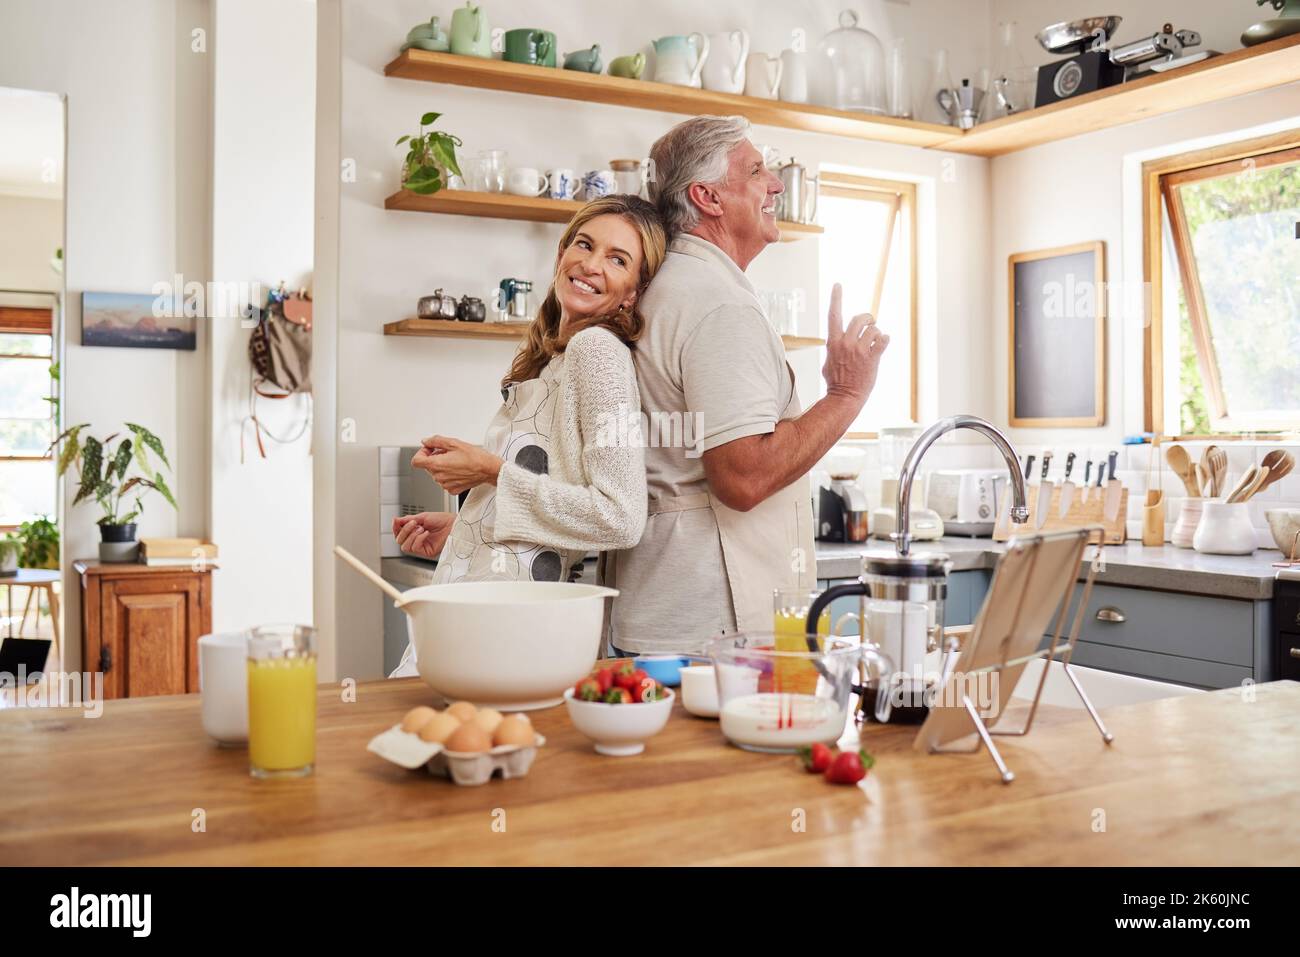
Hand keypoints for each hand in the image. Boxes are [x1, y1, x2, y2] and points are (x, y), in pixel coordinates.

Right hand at [392, 512, 454, 559]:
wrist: (453, 524)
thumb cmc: (442, 520)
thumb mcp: (422, 517)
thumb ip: (408, 520)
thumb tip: (395, 520)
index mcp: (414, 531)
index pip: (399, 533)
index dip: (395, 527)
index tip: (396, 521)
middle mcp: (416, 540)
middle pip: (399, 541)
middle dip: (404, 531)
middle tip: (413, 523)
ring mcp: (421, 547)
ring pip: (405, 546)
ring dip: (411, 535)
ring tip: (421, 528)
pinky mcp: (426, 552)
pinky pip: (415, 548)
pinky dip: (418, 539)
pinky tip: (425, 533)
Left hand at [412, 435, 503, 494]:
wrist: (488, 469)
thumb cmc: (475, 457)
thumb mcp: (453, 443)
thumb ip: (435, 441)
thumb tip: (426, 442)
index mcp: (436, 465)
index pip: (416, 461)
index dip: (421, 453)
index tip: (429, 450)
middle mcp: (439, 477)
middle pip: (428, 466)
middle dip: (435, 457)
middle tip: (448, 452)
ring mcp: (445, 485)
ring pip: (437, 474)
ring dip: (442, 466)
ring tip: (456, 461)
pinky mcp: (452, 489)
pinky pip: (445, 481)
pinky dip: (449, 475)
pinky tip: (459, 469)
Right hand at [821, 283, 889, 407]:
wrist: (845, 397)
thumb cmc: (836, 382)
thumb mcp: (828, 362)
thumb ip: (833, 349)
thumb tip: (835, 345)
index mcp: (833, 342)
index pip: (833, 315)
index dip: (836, 298)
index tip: (837, 285)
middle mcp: (846, 343)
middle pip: (859, 318)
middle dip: (868, 318)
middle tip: (871, 324)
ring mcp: (859, 350)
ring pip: (873, 329)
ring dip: (876, 334)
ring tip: (875, 343)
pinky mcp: (872, 358)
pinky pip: (883, 340)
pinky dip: (885, 340)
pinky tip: (882, 346)